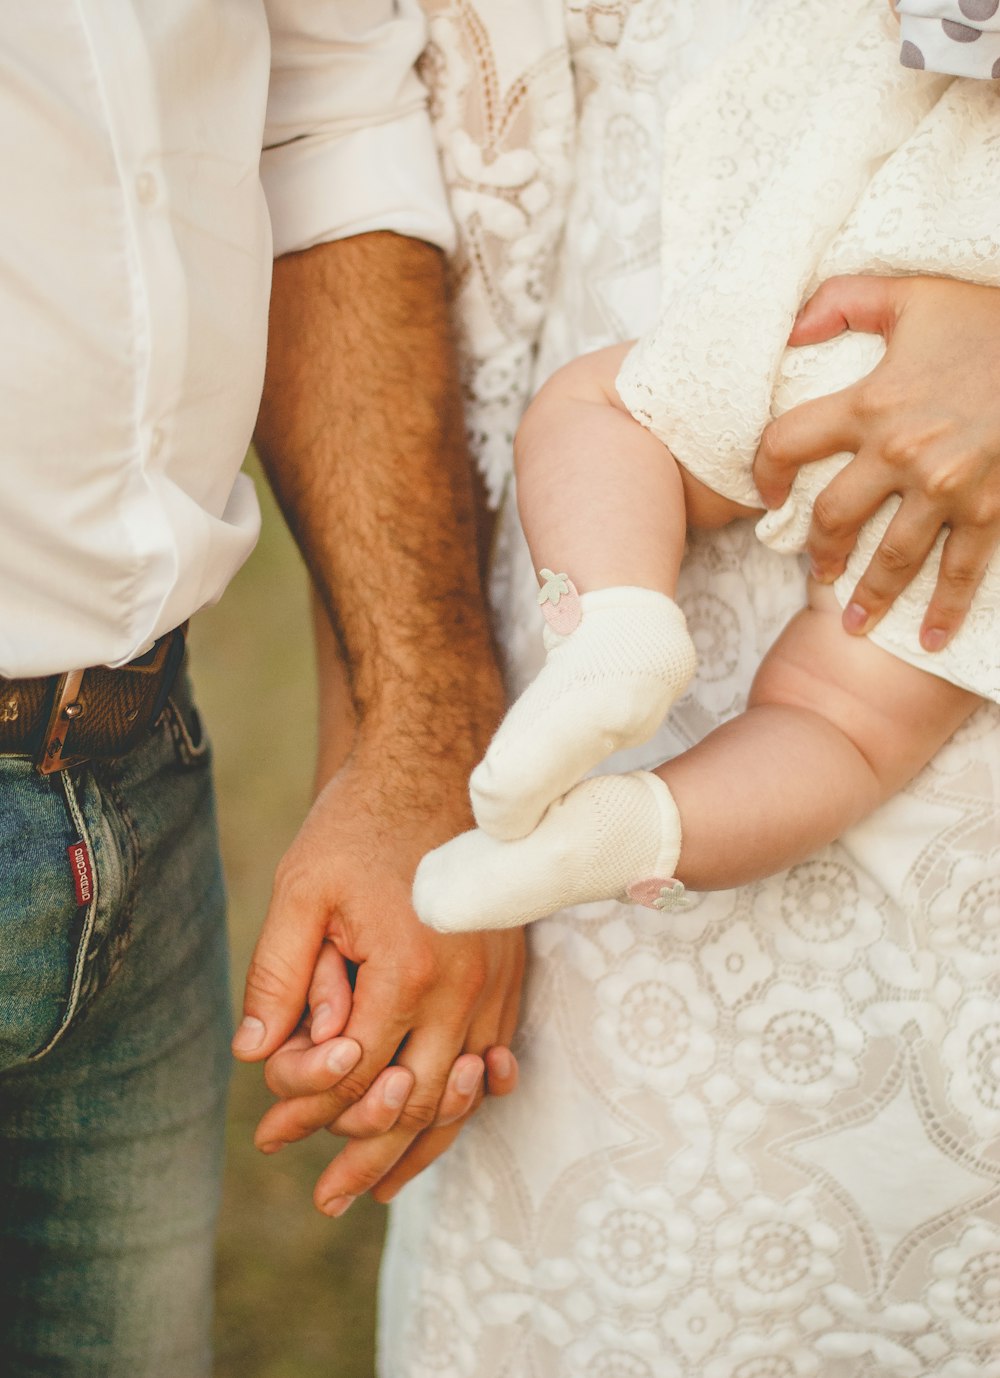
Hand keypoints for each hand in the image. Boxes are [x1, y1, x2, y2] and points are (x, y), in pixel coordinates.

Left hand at [232, 743, 524, 1212]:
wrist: (439, 762)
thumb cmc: (362, 822)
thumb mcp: (301, 890)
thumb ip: (279, 976)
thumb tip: (254, 1056)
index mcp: (406, 969)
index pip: (355, 1075)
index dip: (307, 1108)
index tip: (268, 1130)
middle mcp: (463, 989)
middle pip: (413, 1104)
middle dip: (361, 1155)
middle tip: (326, 1200)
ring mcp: (496, 983)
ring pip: (462, 1095)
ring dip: (419, 1147)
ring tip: (380, 1189)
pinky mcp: (511, 973)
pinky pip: (495, 1059)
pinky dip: (469, 1101)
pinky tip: (450, 1121)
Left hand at [754, 274, 999, 649]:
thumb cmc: (992, 317)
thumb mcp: (913, 295)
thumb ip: (844, 302)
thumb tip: (789, 329)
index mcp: (871, 402)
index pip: (788, 443)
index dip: (763, 472)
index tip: (765, 496)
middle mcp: (900, 452)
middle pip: (833, 516)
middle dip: (818, 549)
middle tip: (814, 569)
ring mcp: (947, 486)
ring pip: (891, 556)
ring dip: (868, 594)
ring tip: (854, 622)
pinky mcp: (992, 508)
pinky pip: (962, 569)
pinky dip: (947, 609)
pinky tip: (931, 638)